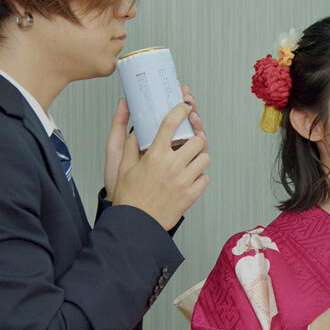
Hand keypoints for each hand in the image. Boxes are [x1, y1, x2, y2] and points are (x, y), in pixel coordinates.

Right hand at [111, 102, 209, 229]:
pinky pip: (205, 178)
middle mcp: (171, 166)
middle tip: (190, 142)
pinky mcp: (191, 195)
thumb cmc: (129, 196)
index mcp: (154, 155)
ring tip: (189, 161)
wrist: (136, 223)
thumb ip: (130, 143)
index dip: (180, 110)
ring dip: (199, 157)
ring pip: (204, 159)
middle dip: (195, 139)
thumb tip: (135, 126)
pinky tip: (189, 177)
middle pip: (197, 141)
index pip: (171, 123)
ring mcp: (183, 181)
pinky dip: (200, 176)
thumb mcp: (124, 166)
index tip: (185, 106)